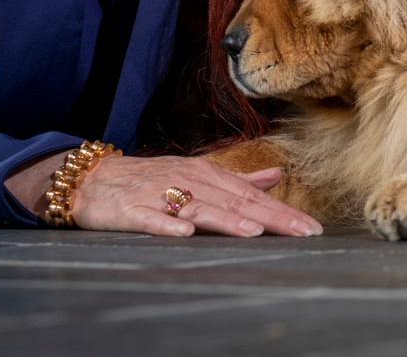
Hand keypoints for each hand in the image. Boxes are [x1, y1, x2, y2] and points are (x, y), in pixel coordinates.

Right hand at [69, 154, 323, 237]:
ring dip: (226, 220)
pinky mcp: (131, 210)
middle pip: (234, 202)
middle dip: (270, 218)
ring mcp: (159, 195)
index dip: (282, 212)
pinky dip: (167, 225)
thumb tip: (278, 175)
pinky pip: (151, 219)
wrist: (94, 179)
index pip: (251, 195)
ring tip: (254, 231)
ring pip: (199, 208)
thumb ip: (238, 179)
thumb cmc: (151, 178)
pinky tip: (185, 233)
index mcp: (206, 174)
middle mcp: (187, 181)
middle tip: (302, 233)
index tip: (311, 228)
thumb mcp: (198, 174)